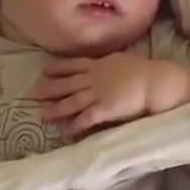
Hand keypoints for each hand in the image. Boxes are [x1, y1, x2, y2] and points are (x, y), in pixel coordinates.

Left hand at [34, 53, 176, 137]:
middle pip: (66, 83)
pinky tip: (65, 130)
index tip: (45, 70)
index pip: (73, 65)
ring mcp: (98, 93)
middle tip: (33, 94)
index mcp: (100, 64)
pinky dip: (74, 124)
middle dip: (49, 88)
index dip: (57, 68)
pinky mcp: (104, 109)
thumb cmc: (146, 70)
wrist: (156, 82)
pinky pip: (85, 118)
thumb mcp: (124, 59)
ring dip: (56, 108)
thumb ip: (112, 63)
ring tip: (42, 114)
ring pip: (71, 101)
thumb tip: (109, 64)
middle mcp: (94, 78)